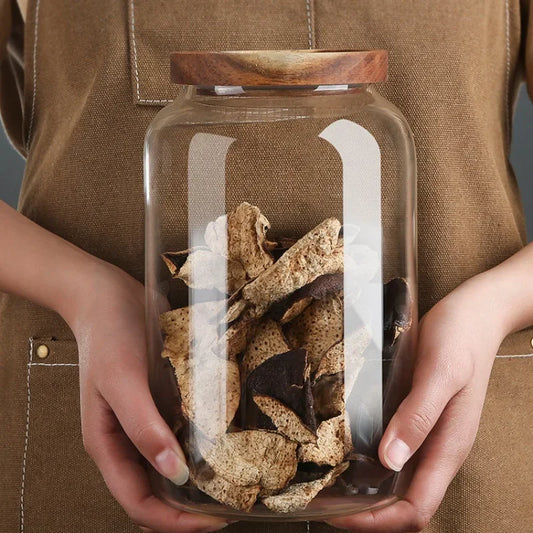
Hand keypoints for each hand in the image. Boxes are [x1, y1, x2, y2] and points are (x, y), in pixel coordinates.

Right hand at [68, 261, 227, 532]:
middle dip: (192, 505)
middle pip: (159, 489)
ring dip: (201, 476)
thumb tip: (172, 474)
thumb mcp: (121, 381)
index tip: (214, 520)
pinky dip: (203, 442)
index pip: (139, 502)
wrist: (110, 296)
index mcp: (110, 444)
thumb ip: (143, 427)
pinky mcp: (164, 399)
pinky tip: (228, 439)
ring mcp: (149, 419)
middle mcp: (131, 439)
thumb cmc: (108, 337)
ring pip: (174, 462)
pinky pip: (184, 430)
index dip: (174, 520)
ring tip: (238, 478)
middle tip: (235, 503)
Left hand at [328, 271, 507, 531]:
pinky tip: (342, 446)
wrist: (473, 314)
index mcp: (447, 447)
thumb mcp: (440, 373)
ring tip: (323, 480)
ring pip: (395, 478)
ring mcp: (425, 432)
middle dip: (365, 511)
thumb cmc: (459, 340)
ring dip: (364, 488)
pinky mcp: (413, 415)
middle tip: (320, 500)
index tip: (338, 514)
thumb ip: (419, 416)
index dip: (378, 521)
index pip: (416, 508)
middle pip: (402, 501)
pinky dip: (367, 459)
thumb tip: (390, 460)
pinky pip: (391, 448)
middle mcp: (435, 448)